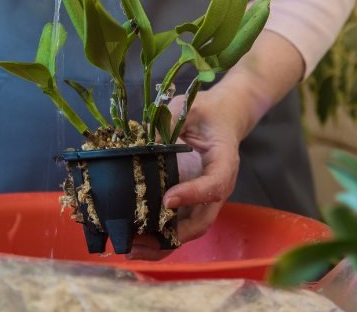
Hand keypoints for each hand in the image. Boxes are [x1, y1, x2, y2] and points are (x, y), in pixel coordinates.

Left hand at [127, 82, 252, 259]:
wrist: (220, 118)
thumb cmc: (205, 113)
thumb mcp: (188, 109)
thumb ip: (168, 124)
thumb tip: (144, 145)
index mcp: (224, 163)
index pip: (213, 185)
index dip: (192, 195)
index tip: (167, 200)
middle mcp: (217, 188)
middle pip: (201, 221)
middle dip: (173, 236)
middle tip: (140, 240)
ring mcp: (204, 199)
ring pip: (187, 230)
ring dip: (162, 243)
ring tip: (132, 249)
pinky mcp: (190, 203)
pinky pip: (176, 225)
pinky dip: (158, 237)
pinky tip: (135, 241)